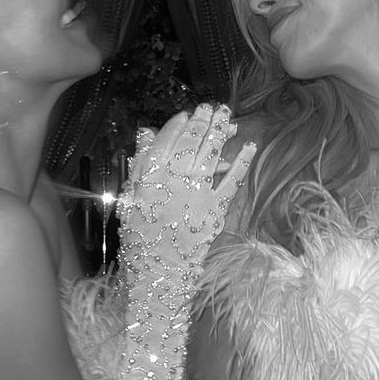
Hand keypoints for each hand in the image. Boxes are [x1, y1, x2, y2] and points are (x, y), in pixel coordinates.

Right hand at [117, 103, 255, 248]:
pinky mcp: (216, 208)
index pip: (166, 139)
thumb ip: (140, 163)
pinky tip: (249, 147)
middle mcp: (173, 179)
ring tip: (227, 118)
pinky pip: (232, 180)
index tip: (186, 115)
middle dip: (202, 120)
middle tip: (211, 108)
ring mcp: (196, 192)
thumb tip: (146, 133)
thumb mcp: (129, 197)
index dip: (177, 124)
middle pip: (191, 140)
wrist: (156, 271)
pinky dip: (242, 162)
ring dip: (221, 132)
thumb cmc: (139, 237)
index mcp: (149, 176)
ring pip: (211, 153)